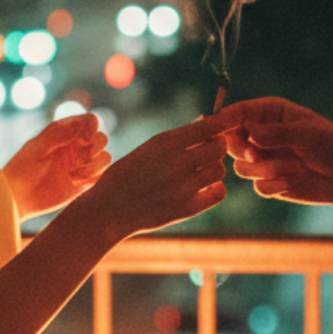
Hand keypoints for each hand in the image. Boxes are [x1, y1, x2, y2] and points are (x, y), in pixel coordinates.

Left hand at [3, 114, 110, 220]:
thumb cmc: (23, 168)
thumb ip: (59, 135)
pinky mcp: (85, 182)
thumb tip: (82, 126)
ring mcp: (81, 164)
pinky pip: (102, 175)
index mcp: (65, 132)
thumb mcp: (38, 147)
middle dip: (94, 148)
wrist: (18, 197)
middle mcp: (76, 146)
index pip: (90, 121)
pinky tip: (74, 182)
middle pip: (101, 138)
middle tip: (79, 157)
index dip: (92, 127)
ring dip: (94, 165)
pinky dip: (93, 177)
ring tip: (73, 174)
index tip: (83, 139)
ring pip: (105, 157)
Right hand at [77, 109, 242, 240]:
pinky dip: (215, 189)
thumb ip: (176, 140)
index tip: (223, 125)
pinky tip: (204, 187)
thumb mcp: (147, 149)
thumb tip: (205, 125)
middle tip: (210, 150)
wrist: (109, 210)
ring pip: (220, 170)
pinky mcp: (187, 208)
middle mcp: (178, 162)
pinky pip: (218, 193)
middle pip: (219, 147)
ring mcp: (184, 187)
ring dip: (214, 168)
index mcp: (165, 142)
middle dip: (217, 146)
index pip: (208, 126)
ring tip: (201, 170)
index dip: (221, 124)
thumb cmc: (127, 175)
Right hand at [223, 97, 332, 211]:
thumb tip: (249, 133)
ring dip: (267, 170)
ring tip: (297, 168)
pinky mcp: (271, 181)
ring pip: (243, 168)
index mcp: (269, 113)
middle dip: (243, 151)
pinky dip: (275, 185)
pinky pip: (259, 187)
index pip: (237, 113)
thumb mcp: (308, 134)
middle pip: (231, 143)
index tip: (213, 129)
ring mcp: (265, 160)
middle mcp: (262, 135)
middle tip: (258, 154)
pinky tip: (297, 179)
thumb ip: (277, 133)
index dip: (222, 120)